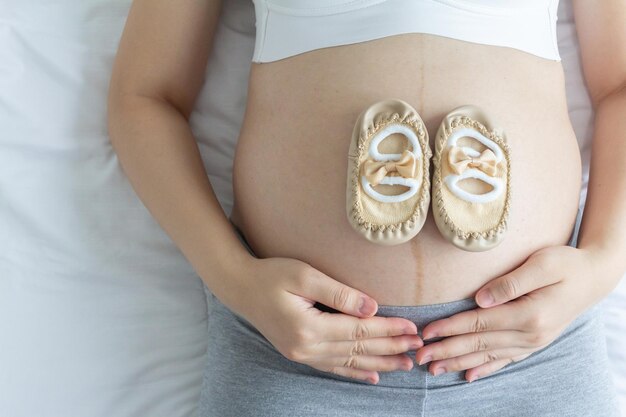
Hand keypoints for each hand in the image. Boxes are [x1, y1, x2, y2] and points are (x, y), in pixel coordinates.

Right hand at [231, 256, 423, 383]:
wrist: (240, 287)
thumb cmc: (271, 275)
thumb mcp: (304, 276)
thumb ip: (339, 293)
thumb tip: (372, 308)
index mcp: (309, 327)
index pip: (359, 332)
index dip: (388, 330)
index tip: (412, 328)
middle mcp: (306, 347)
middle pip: (357, 349)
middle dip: (390, 348)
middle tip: (417, 348)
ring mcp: (301, 354)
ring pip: (349, 362)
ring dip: (378, 363)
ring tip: (404, 365)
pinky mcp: (298, 353)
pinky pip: (332, 367)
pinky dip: (354, 372)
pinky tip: (371, 376)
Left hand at [414, 245, 608, 381]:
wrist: (594, 278)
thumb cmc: (566, 264)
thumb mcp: (542, 264)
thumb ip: (510, 282)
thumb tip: (479, 299)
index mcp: (528, 313)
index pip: (479, 323)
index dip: (450, 328)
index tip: (426, 333)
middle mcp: (530, 334)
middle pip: (479, 344)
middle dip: (446, 351)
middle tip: (418, 357)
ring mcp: (533, 341)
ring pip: (488, 355)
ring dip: (459, 362)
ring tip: (434, 369)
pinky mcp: (534, 342)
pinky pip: (505, 360)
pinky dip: (486, 368)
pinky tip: (469, 375)